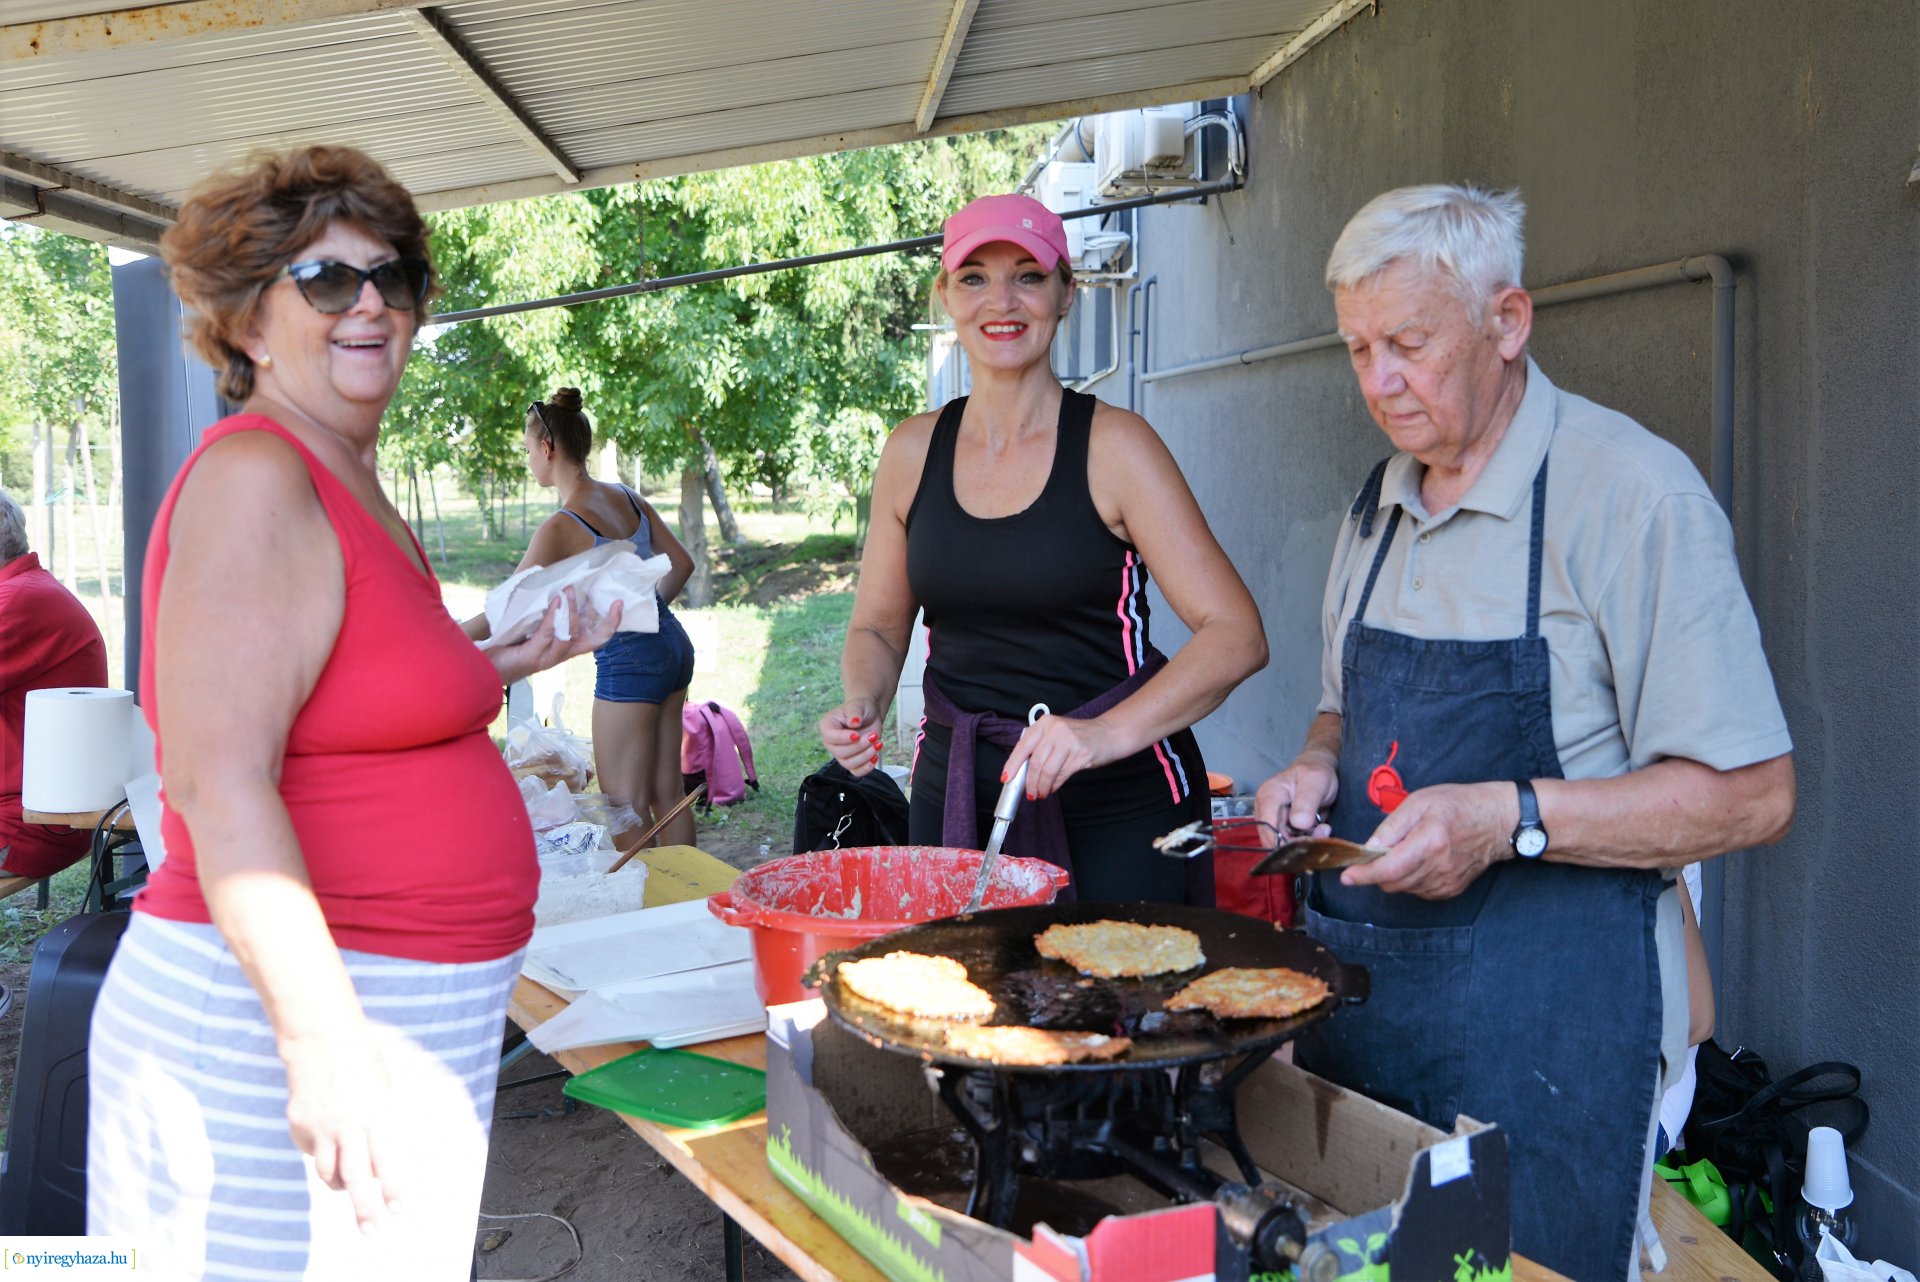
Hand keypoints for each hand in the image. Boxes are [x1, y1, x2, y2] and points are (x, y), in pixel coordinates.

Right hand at [281, 1033, 401, 1233]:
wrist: (319, 1041)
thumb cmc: (360, 1068)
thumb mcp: (381, 1094)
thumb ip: (380, 1131)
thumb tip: (377, 1171)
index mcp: (375, 1113)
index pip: (386, 1159)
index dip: (391, 1187)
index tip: (396, 1209)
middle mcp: (347, 1123)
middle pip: (356, 1175)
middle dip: (365, 1208)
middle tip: (371, 1230)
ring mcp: (319, 1126)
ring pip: (329, 1173)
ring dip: (341, 1183)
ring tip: (349, 1181)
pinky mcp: (299, 1126)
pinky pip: (313, 1153)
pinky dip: (324, 1154)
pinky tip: (328, 1135)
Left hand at [487, 588, 621, 684]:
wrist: (482, 668)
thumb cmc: (505, 647)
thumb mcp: (528, 627)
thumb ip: (542, 613)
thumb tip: (552, 586)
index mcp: (563, 648)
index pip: (594, 637)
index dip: (609, 623)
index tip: (618, 603)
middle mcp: (560, 655)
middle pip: (593, 641)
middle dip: (608, 623)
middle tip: (616, 603)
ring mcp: (548, 657)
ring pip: (570, 634)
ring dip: (572, 611)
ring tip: (570, 590)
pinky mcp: (533, 657)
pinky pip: (548, 633)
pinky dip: (553, 615)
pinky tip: (555, 601)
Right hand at [819, 700, 883, 775]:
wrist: (870, 715)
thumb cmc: (861, 708)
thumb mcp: (858, 705)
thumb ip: (854, 713)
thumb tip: (854, 722)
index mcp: (827, 726)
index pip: (830, 737)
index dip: (844, 738)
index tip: (857, 735)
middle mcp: (832, 742)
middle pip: (840, 753)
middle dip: (859, 746)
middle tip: (873, 736)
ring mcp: (841, 753)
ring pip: (849, 764)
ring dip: (865, 756)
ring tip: (877, 744)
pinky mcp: (853, 761)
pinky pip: (856, 772)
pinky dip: (866, 767)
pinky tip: (875, 757)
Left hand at [1002, 715, 1119, 800]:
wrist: (1109, 733)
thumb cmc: (1080, 736)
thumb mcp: (1056, 734)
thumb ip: (1040, 747)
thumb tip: (1021, 770)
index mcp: (1044, 724)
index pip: (1022, 747)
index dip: (1012, 765)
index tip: (1006, 778)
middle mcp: (1055, 730)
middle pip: (1035, 762)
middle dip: (1029, 782)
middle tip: (1029, 793)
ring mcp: (1069, 741)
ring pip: (1047, 771)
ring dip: (1042, 786)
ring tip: (1041, 793)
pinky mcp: (1081, 753)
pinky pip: (1062, 775)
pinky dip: (1054, 785)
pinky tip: (1052, 788)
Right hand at [1255, 757, 1336, 837]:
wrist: (1319, 771)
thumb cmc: (1316, 773)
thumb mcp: (1315, 782)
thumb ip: (1306, 803)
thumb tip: (1299, 824)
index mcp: (1268, 796)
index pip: (1268, 827)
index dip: (1286, 839)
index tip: (1310, 839)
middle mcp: (1265, 810)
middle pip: (1273, 839)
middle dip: (1298, 841)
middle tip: (1322, 831)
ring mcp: (1272, 820)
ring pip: (1282, 844)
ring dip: (1304, 842)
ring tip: (1321, 828)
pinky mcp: (1280, 827)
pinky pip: (1289, 843)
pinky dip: (1304, 841)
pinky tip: (1316, 830)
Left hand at [1342, 780, 1517, 898]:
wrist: (1499, 821)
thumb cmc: (1460, 805)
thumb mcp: (1420, 802)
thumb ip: (1392, 826)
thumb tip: (1369, 847)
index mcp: (1430, 842)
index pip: (1389, 869)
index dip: (1364, 875)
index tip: (1347, 876)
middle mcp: (1439, 867)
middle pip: (1392, 882)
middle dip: (1375, 872)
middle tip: (1373, 854)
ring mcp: (1447, 882)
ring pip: (1403, 888)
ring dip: (1392, 875)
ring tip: (1402, 851)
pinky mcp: (1451, 889)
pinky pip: (1418, 891)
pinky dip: (1409, 879)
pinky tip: (1416, 860)